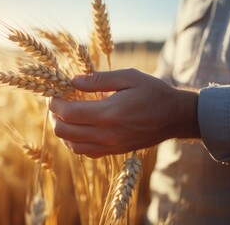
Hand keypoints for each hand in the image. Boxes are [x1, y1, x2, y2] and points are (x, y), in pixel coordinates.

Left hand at [48, 68, 199, 157]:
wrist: (175, 117)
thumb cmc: (153, 93)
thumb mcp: (129, 77)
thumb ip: (98, 79)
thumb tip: (73, 80)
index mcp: (108, 114)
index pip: (67, 113)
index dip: (54, 103)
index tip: (54, 93)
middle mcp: (106, 135)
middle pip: (63, 131)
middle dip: (54, 115)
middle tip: (58, 102)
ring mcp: (109, 147)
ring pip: (71, 145)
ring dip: (62, 129)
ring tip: (66, 114)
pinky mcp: (113, 152)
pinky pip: (84, 152)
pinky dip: (74, 141)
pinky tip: (78, 128)